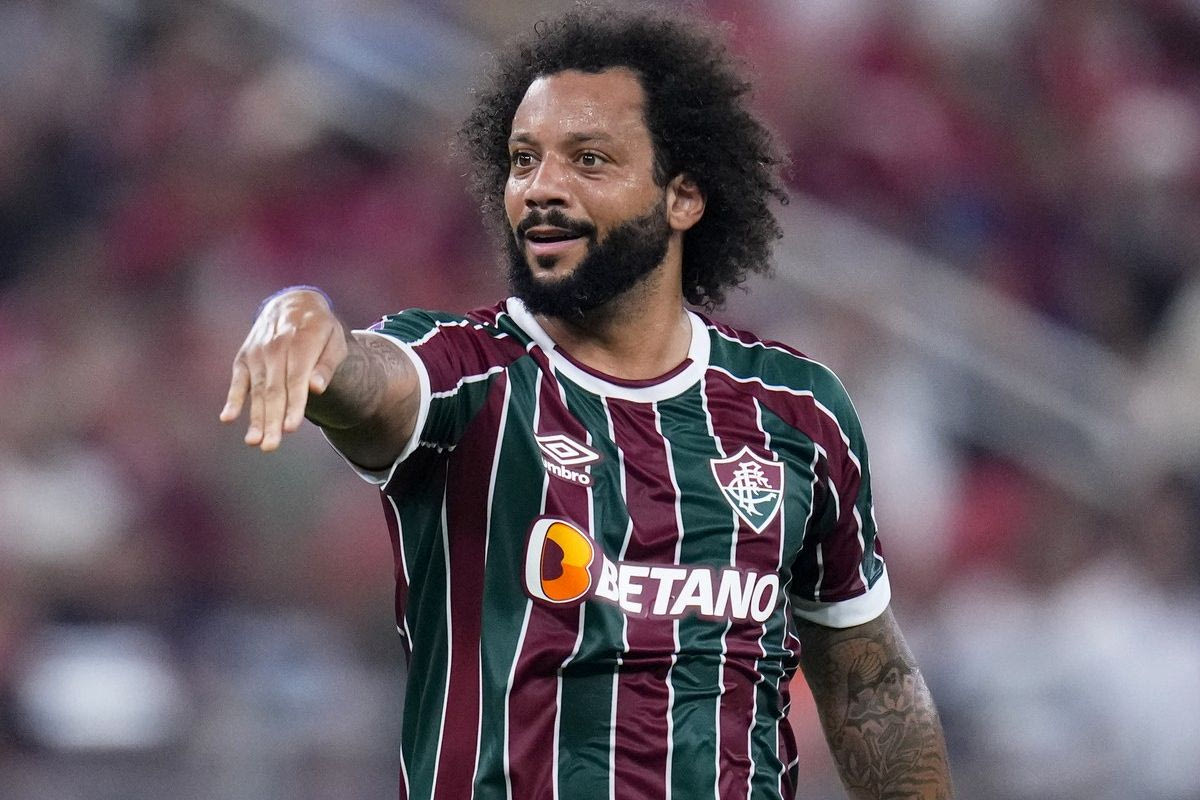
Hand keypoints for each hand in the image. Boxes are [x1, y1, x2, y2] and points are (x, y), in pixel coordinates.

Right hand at [219, 288, 347, 450]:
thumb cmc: (320, 329)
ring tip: (255, 442)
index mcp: (301, 342)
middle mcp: (275, 347)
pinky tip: (228, 418)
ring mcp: (257, 352)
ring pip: (257, 390)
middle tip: (271, 447)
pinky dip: (233, 399)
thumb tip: (316, 388)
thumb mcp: (334, 341)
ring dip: (254, 417)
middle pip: (274, 390)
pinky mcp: (244, 357)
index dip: (293, 404)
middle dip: (272, 420)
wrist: (293, 303)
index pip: (296, 379)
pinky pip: (238, 381)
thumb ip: (326, 365)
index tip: (290, 428)